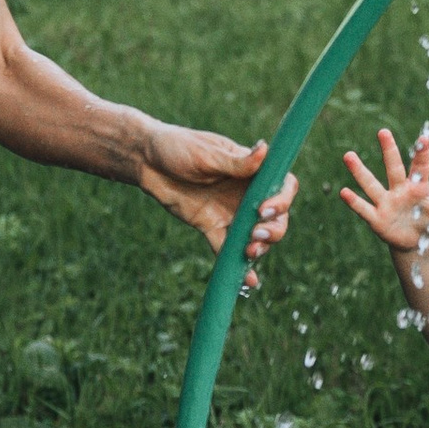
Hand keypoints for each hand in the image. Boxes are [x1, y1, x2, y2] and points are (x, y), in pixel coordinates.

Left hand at [139, 126, 297, 291]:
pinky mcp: (212, 227)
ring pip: (256, 236)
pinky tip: (247, 280)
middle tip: (256, 234)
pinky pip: (228, 248)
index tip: (265, 209)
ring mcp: (230, 212)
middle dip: (273, 230)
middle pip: (275, 217)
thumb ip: (237, 162)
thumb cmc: (178, 147)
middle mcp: (246, 193)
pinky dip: (237, 265)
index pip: (282, 186)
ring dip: (260, 247)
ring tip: (249, 252)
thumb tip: (266, 149)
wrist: (146, 162)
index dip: (282, 200)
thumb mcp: (207, 153)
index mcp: (251, 171)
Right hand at [338, 126, 428, 253]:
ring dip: (360, 171)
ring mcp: (386, 202)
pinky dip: (354, 202)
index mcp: (418, 186)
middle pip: (394, 168)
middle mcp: (400, 189)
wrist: (413, 237)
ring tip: (348, 155)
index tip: (424, 138)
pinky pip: (364, 207)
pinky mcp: (376, 217)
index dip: (423, 154)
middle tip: (384, 131)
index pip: (421, 167)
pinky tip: (343, 192)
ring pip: (371, 184)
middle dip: (390, 151)